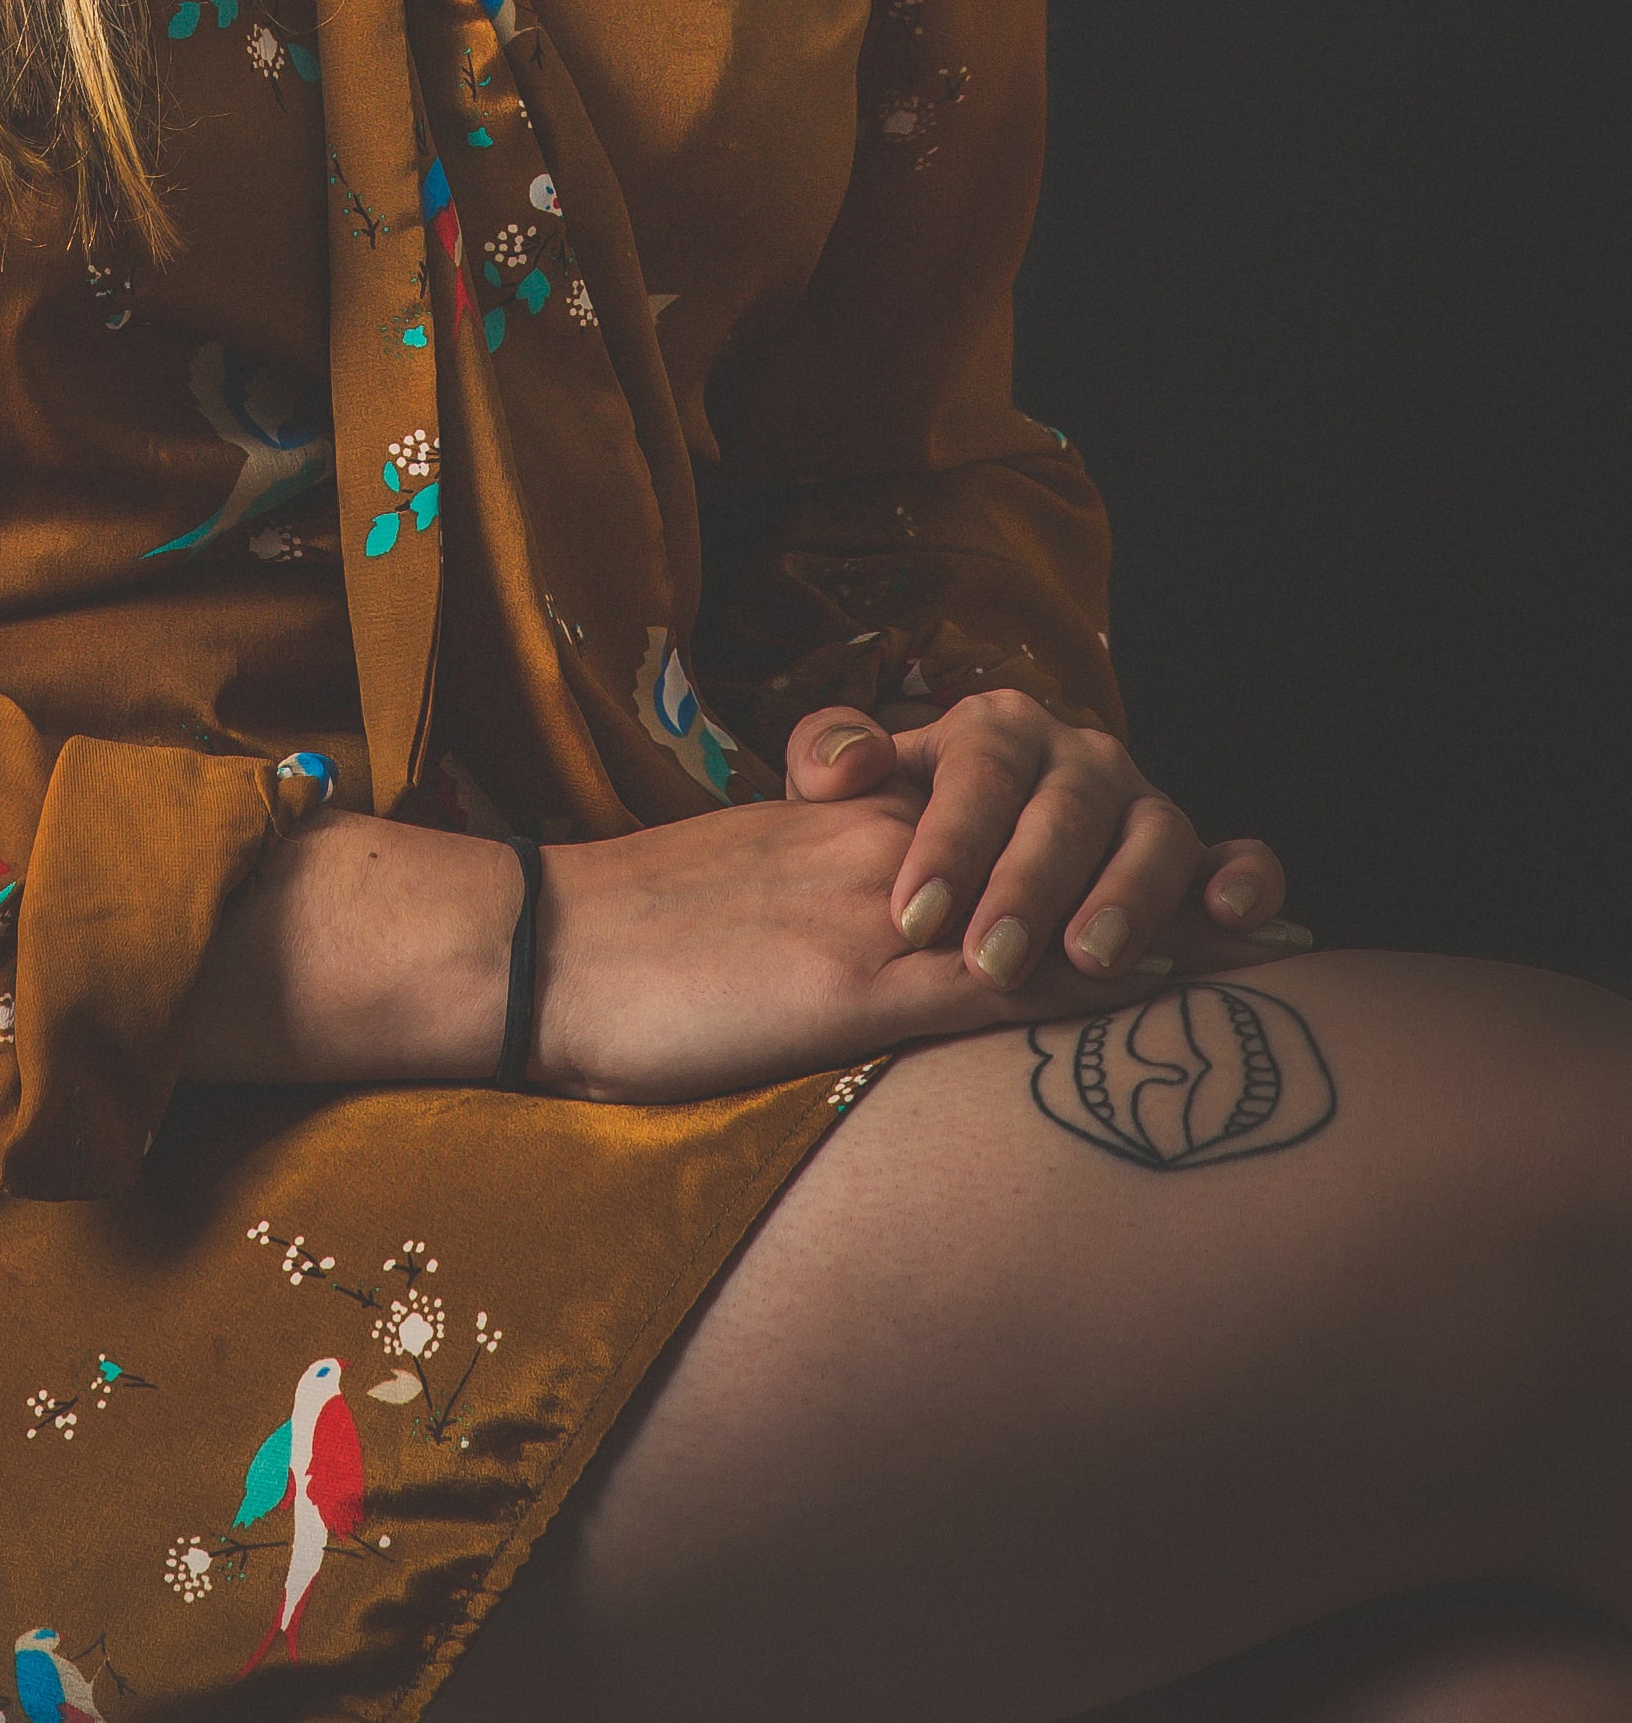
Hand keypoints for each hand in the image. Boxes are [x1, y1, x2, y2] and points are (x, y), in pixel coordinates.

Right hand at [528, 783, 1221, 1106]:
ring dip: (1158, 926)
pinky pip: (991, 982)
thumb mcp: (742, 889)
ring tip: (1260, 948)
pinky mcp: (851, 986)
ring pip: (1045, 902)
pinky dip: (1084, 986)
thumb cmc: (627, 937)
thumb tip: (886, 930)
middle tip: (1269, 903)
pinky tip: (1152, 996)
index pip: (1007, 813)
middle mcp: (880, 849)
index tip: (1194, 866)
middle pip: (1056, 845)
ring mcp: (873, 914)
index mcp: (850, 823)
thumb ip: (819, 888)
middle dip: (1165, 874)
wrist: (541, 945)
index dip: (1107, 835)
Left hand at [782, 689, 1310, 993]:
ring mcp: (1145, 807)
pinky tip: (1227, 919)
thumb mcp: (849, 800)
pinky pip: (1240, 859)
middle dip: (1029, 887)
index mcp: (996, 730)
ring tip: (1090, 959)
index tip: (913, 918)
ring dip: (1130, 895)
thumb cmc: (900, 844)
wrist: (964, 881)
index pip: (977, 773)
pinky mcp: (1199, 863)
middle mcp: (1079, 757)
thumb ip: (826, 762)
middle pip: (1065, 810)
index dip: (948, 842)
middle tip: (993, 960)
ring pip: (1156, 834)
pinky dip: (1245, 881)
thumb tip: (849, 766)